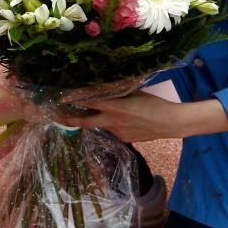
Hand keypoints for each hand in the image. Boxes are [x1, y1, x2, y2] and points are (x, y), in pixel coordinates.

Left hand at [58, 92, 227, 142]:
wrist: (170, 123)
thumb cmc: (153, 103)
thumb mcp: (134, 92)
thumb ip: (117, 92)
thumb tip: (105, 87)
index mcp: (113, 106)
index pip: (87, 102)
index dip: (72, 99)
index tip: (60, 98)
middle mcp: (111, 121)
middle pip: (84, 122)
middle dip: (69, 120)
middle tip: (56, 117)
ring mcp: (117, 132)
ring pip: (100, 126)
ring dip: (97, 120)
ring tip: (97, 114)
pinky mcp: (124, 139)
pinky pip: (114, 131)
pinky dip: (113, 125)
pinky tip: (125, 121)